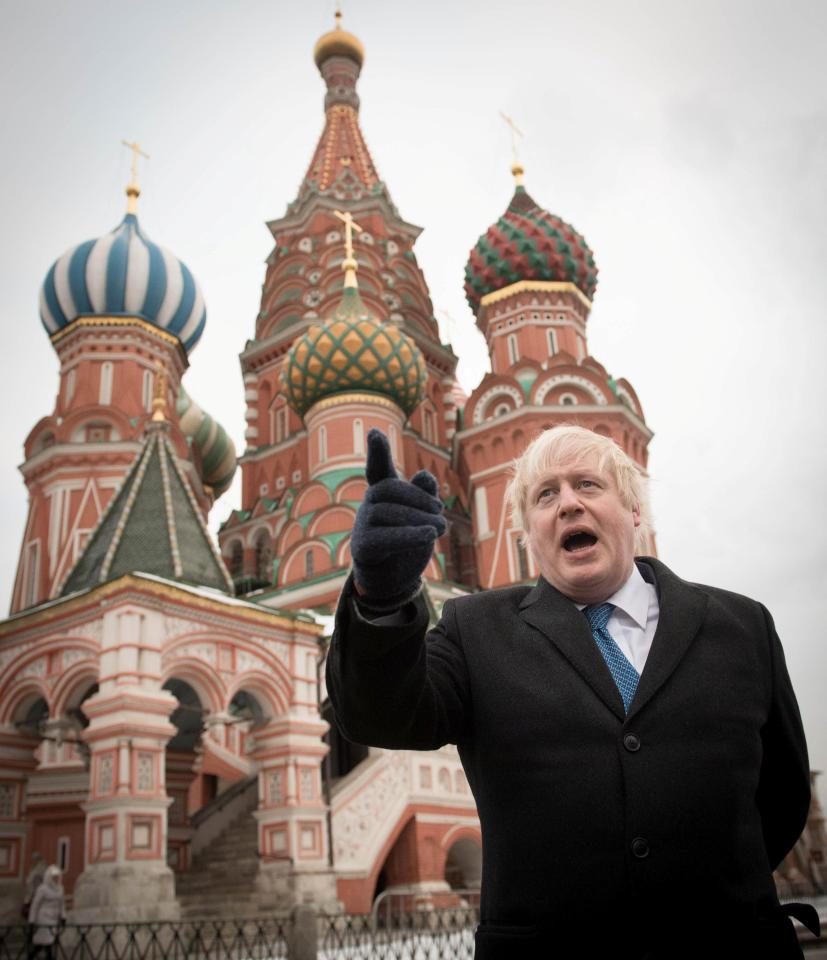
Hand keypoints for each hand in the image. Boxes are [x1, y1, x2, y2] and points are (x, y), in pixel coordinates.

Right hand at [351, 429, 445, 608]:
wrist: (392, 578)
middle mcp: (370, 503)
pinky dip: (410, 535)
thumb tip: (425, 476)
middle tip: (442, 513)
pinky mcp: (363, 546)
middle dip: (419, 498)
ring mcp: (363, 524)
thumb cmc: (407, 539)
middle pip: (391, 489)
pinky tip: (429, 535)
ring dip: (420, 520)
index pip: (378, 468)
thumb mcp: (422, 515)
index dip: (377, 451)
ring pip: (390, 513)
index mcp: (384, 491)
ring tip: (441, 529)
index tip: (374, 432)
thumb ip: (425, 494)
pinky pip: (387, 537)